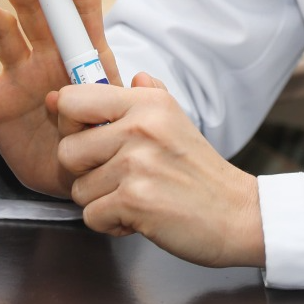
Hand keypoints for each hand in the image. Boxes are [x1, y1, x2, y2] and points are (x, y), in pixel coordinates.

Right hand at [0, 0, 121, 196]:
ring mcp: (23, 75)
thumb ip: (114, 98)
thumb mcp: (117, 116)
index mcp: (86, 52)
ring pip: (3, 34)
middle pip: (36, 12)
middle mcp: (52, 55)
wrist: (79, 174)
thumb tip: (125, 79)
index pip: (83, 10)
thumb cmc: (104, 135)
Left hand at [54, 75, 264, 268]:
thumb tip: (116, 79)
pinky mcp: (134, 200)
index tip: (88, 135)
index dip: (71, 122)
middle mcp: (140, 127)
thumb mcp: (176, 119)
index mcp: (147, 103)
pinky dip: (112, 224)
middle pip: (67, 150)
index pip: (73, 100)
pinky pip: (90, 216)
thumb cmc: (200, 171)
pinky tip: (139, 215)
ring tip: (135, 194)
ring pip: (78, 189)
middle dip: (86, 171)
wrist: (235, 212)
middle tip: (119, 175)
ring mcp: (136, 164)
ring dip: (101, 200)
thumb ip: (143, 96)